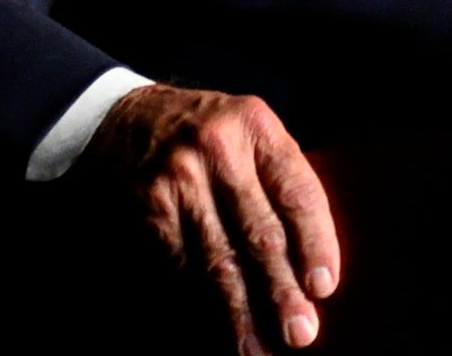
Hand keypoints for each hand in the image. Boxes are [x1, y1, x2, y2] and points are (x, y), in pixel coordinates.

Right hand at [77, 84, 340, 354]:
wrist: (127, 119)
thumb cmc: (207, 137)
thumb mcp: (249, 136)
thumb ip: (279, 184)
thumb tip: (310, 271)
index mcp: (255, 125)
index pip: (296, 191)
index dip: (315, 242)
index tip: (323, 287)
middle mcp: (217, 148)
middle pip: (259, 232)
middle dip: (281, 290)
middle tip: (299, 333)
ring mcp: (178, 179)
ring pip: (218, 259)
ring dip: (240, 313)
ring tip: (257, 349)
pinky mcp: (149, 209)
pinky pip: (181, 267)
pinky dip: (199, 304)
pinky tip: (216, 330)